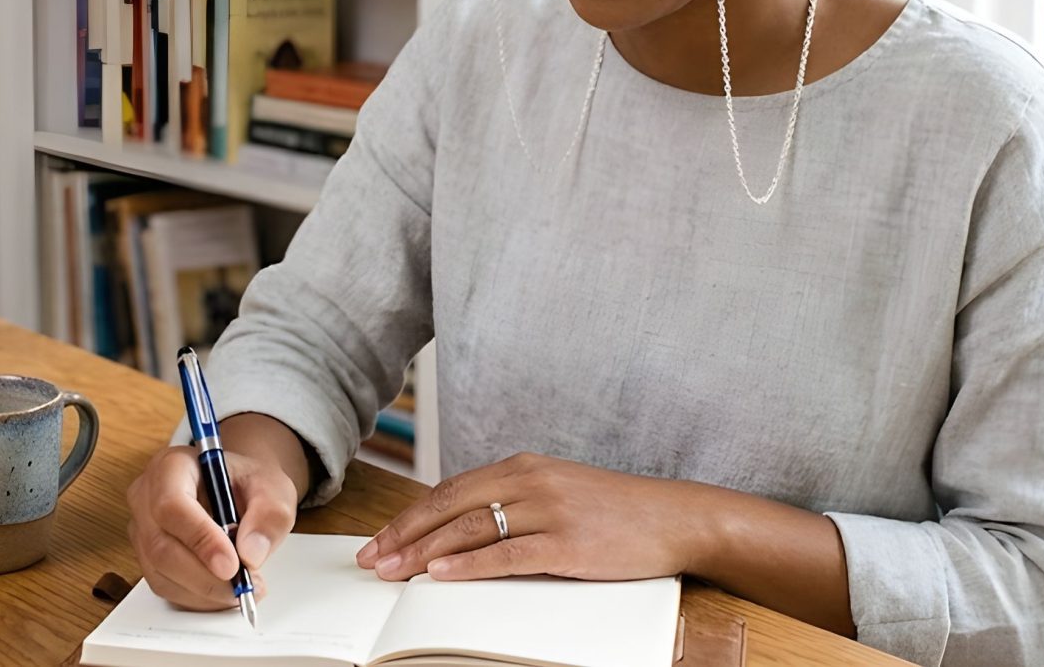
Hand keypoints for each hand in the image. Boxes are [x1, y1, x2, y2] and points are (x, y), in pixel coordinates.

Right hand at [126, 442, 297, 610]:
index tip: (232, 565)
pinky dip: (197, 597)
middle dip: (204, 576)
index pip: (173, 505)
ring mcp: (141, 529)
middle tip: (242, 587)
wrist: (239, 488)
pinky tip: (224, 592)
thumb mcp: (273, 486)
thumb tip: (250, 554)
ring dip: (203, 591)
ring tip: (242, 589)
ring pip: (161, 573)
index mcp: (172, 465)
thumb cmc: (250, 483)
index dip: (200, 539)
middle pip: (161, 547)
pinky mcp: (146, 557)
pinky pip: (164, 586)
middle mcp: (147, 496)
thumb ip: (269, 514)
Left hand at [355, 452, 699, 582]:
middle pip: (451, 506)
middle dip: (405, 534)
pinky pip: (506, 554)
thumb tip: (461, 531)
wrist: (672, 516)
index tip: (380, 539)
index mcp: (524, 466)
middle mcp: (530, 480)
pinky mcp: (566, 542)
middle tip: (371, 560)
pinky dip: (469, 566)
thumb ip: (514, 503)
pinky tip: (440, 576)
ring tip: (392, 572)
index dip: (411, 516)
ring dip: (424, 553)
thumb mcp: (557, 493)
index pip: (452, 489)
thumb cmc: (614, 510)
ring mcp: (548, 509)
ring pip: (470, 529)